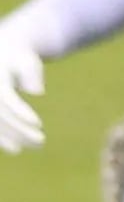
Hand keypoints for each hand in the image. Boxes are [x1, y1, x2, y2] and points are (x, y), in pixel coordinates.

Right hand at [0, 30, 41, 154]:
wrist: (2, 52)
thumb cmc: (18, 57)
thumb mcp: (27, 59)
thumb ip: (32, 73)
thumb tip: (38, 92)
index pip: (5, 96)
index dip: (20, 111)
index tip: (38, 124)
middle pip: (0, 113)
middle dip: (19, 129)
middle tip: (41, 141)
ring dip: (12, 137)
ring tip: (35, 146)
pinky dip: (2, 137)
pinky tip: (16, 148)